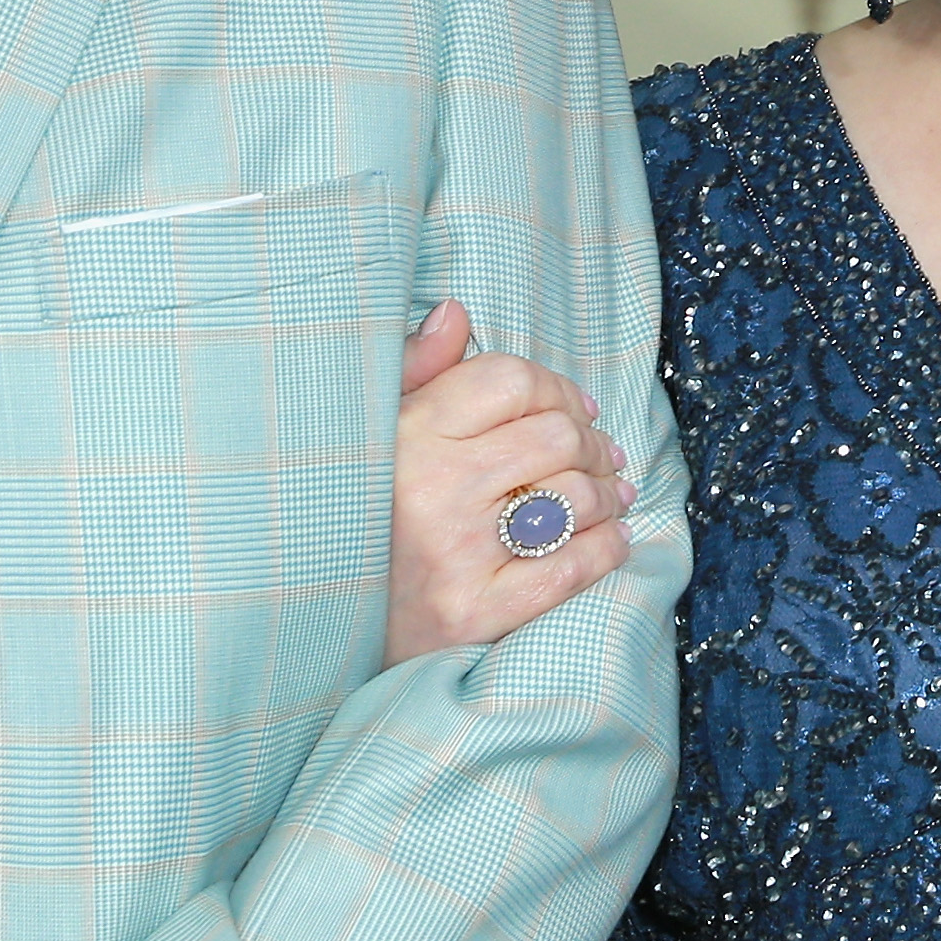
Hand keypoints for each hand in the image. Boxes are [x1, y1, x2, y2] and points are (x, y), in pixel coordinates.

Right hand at [387, 299, 631, 663]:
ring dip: (608, 492)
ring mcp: (458, 555)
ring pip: (574, 497)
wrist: (326, 628)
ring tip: (611, 493)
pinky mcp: (479, 613)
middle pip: (555, 434)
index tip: (575, 407)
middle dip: (591, 440)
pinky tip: (613, 537)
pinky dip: (609, 546)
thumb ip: (416, 369)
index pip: (510, 380)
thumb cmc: (362, 517)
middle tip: (601, 452)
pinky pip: (573, 566)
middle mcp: (432, 488)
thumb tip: (455, 312)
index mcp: (408, 433)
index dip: (556, 388)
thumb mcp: (373, 434)